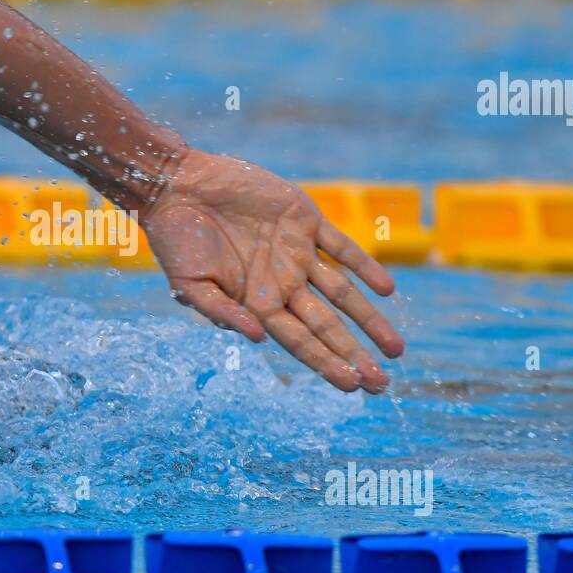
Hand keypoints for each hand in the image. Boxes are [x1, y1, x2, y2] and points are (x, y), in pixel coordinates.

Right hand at [140, 150, 404, 392]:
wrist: (179, 186)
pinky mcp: (304, 220)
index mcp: (257, 304)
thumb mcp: (189, 285)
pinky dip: (365, 266)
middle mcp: (282, 283)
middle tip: (382, 383)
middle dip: (355, 355)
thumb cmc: (176, 240)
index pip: (300, 342)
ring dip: (370, 319)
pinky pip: (342, 247)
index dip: (327, 364)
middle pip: (327, 327)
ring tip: (395, 349)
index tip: (353, 386)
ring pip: (343, 293)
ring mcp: (296, 253)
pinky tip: (387, 289)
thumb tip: (257, 339)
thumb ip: (222, 313)